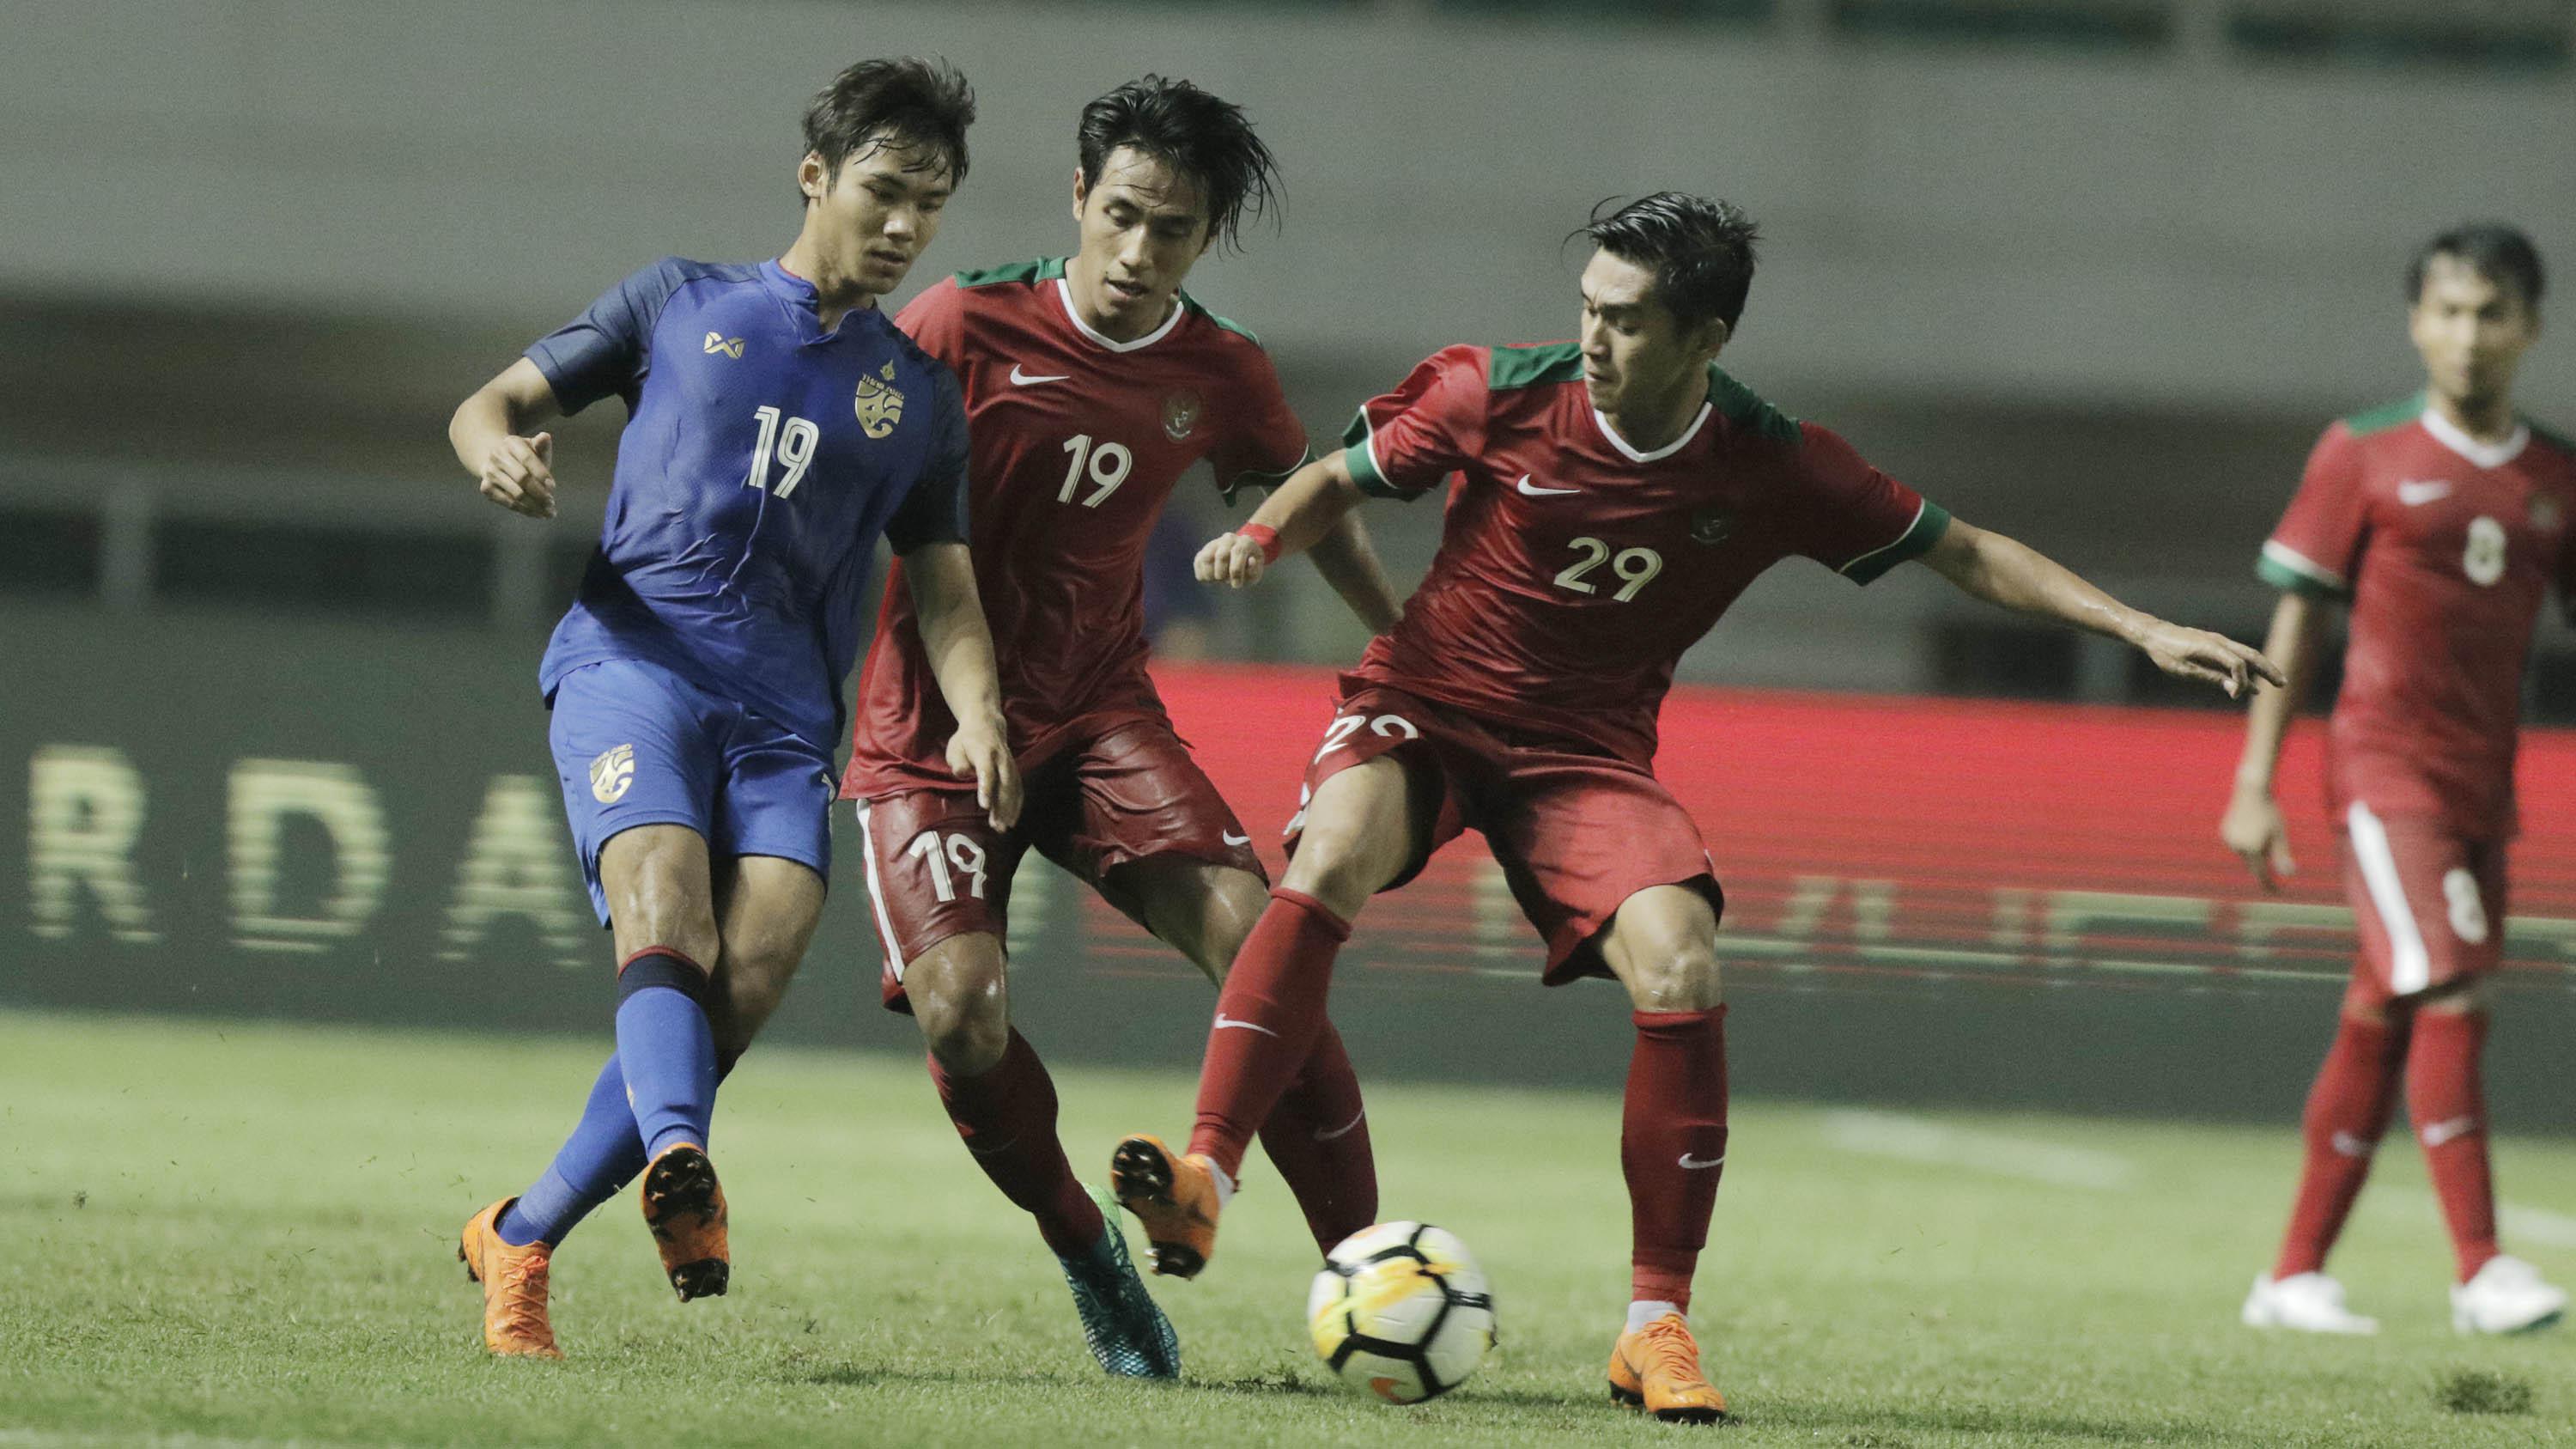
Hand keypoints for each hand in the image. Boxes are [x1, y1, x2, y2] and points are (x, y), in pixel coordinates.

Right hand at [477, 432, 556, 518]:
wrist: (497, 461)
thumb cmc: (524, 457)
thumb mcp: (534, 449)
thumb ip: (542, 446)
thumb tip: (545, 436)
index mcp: (511, 443)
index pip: (527, 459)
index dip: (541, 473)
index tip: (553, 486)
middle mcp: (497, 456)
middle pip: (521, 478)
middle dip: (539, 493)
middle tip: (552, 503)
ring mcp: (489, 472)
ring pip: (515, 494)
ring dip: (534, 505)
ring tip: (549, 512)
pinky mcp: (486, 488)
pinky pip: (507, 502)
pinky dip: (524, 510)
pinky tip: (538, 513)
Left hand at [943, 713, 1020, 831]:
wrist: (987, 724)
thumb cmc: (966, 740)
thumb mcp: (955, 747)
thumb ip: (958, 762)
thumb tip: (963, 774)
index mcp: (985, 753)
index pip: (987, 772)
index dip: (987, 789)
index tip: (985, 806)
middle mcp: (1001, 760)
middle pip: (1004, 784)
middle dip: (1002, 806)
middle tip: (997, 825)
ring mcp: (1010, 765)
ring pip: (1014, 789)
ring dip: (1010, 809)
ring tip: (1004, 827)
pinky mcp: (1014, 771)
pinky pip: (1018, 789)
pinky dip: (1016, 805)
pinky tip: (1012, 819)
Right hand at [1195, 531, 1268, 588]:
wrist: (1240, 559)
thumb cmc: (1249, 567)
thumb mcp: (1256, 571)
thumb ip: (1254, 570)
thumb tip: (1250, 561)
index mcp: (1245, 541)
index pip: (1238, 552)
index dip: (1236, 571)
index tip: (1236, 585)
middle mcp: (1229, 539)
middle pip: (1221, 556)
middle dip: (1222, 574)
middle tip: (1225, 581)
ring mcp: (1214, 544)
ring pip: (1206, 558)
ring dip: (1210, 574)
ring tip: (1216, 580)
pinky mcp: (1203, 551)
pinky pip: (1198, 562)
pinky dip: (1202, 574)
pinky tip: (1210, 579)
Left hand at [2133, 619, 2283, 698]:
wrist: (2154, 634)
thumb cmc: (2166, 653)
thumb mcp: (2185, 670)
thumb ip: (2211, 678)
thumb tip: (2235, 688)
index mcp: (2211, 647)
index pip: (2237, 663)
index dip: (2242, 680)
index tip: (2236, 696)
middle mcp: (2219, 641)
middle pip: (2251, 655)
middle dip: (2268, 669)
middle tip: (2283, 684)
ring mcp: (2218, 642)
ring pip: (2247, 654)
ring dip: (2263, 668)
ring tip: (2277, 682)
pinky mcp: (2214, 646)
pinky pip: (2237, 656)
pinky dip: (2248, 668)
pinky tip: (2253, 683)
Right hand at [2221, 783, 2294, 890]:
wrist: (2251, 790)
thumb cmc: (2270, 812)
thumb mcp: (2280, 835)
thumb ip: (2282, 856)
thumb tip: (2289, 874)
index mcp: (2253, 849)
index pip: (2261, 873)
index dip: (2269, 884)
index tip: (2276, 892)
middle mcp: (2238, 847)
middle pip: (2253, 862)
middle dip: (2262, 858)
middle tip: (2272, 840)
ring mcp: (2229, 839)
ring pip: (2244, 853)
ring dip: (2253, 849)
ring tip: (2262, 828)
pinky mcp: (2223, 832)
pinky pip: (2237, 843)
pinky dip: (2245, 841)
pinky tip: (2251, 825)